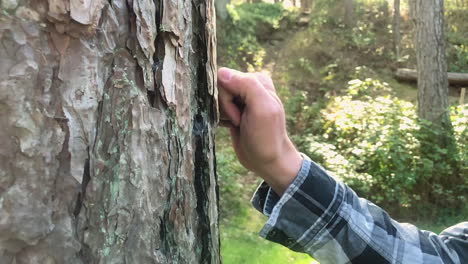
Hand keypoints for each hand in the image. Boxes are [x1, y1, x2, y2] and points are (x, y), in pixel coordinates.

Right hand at [217, 67, 301, 194]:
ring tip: (236, 124)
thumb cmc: (266, 137)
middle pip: (219, 87)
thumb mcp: (262, 109)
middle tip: (238, 121)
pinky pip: (216, 107)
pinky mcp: (233, 111)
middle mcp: (248, 86)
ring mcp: (240, 99)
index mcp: (257, 80)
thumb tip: (222, 73)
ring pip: (215, 97)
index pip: (226, 77)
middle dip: (224, 106)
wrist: (267, 161)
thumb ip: (247, 86)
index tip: (239, 115)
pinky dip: (219, 118)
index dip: (227, 97)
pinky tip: (229, 126)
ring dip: (222, 113)